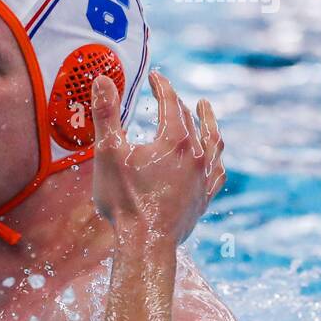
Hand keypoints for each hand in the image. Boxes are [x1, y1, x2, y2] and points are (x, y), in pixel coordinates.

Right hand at [90, 70, 224, 243]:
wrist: (146, 243)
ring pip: (213, 142)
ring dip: (209, 122)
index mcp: (175, 141)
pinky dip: (216, 158)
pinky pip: (218, 172)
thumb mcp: (108, 153)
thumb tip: (103, 79)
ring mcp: (204, 178)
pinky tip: (213, 157)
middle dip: (177, 103)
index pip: (171, 103)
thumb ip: (106, 114)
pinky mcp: (204, 198)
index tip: (155, 76)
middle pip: (190, 120)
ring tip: (206, 110)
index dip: (163, 86)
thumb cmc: (125, 200)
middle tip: (167, 94)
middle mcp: (197, 156)